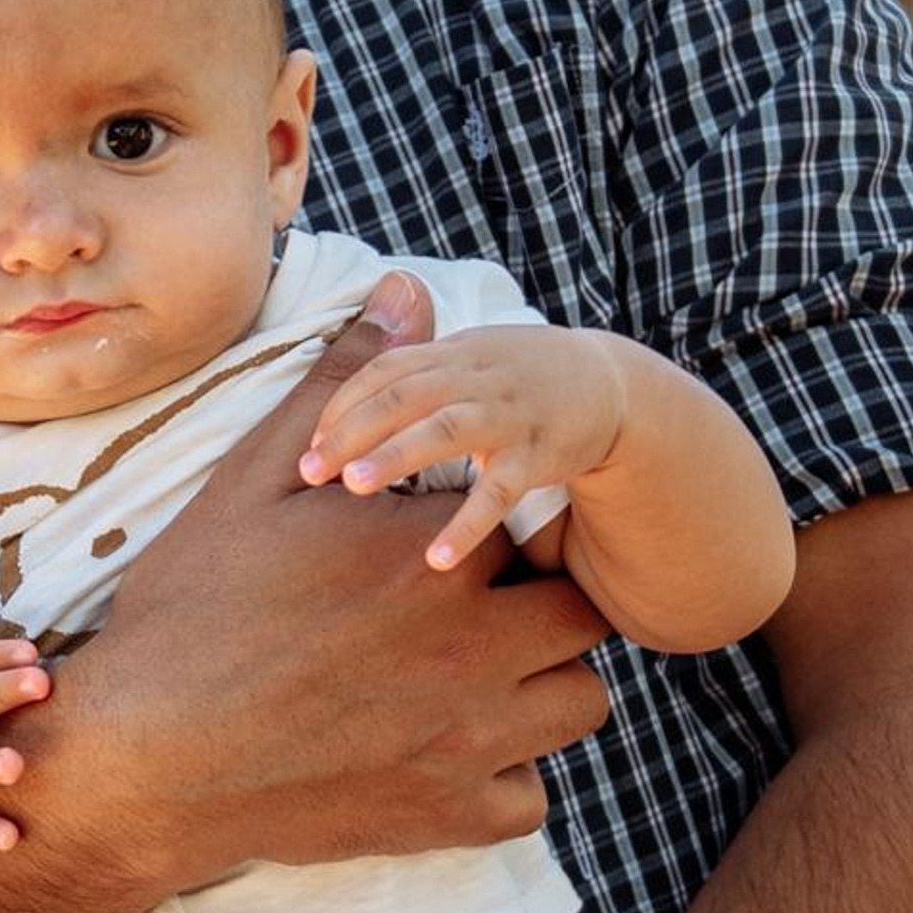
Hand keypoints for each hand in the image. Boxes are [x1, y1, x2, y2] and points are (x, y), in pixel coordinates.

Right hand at [69, 292, 610, 870]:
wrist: (147, 755)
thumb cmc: (193, 608)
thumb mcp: (256, 480)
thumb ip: (345, 386)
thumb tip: (409, 290)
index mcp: (433, 557)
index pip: (536, 526)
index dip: (507, 531)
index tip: (459, 549)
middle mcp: (472, 647)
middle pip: (580, 620)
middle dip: (541, 609)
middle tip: (475, 614)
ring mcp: (469, 739)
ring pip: (579, 706)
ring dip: (540, 689)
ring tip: (471, 681)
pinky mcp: (450, 818)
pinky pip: (530, 798)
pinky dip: (503, 779)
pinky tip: (444, 753)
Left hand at [303, 325, 627, 564]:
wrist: (607, 386)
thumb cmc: (514, 378)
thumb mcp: (461, 361)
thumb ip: (404, 375)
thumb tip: (328, 398)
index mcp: (450, 353)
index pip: (383, 370)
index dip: (342, 405)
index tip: (305, 445)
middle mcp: (476, 375)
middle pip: (405, 394)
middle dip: (352, 429)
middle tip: (307, 470)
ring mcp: (509, 412)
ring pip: (446, 429)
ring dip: (396, 456)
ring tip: (351, 488)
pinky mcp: (540, 454)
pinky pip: (500, 491)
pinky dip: (468, 524)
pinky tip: (436, 558)